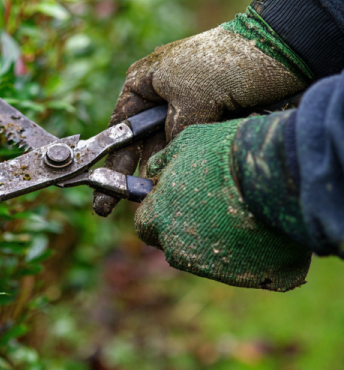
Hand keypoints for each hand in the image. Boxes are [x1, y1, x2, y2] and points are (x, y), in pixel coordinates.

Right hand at [94, 10, 311, 215]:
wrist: (280, 48)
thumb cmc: (224, 64)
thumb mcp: (190, 100)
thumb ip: (172, 135)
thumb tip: (167, 166)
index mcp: (144, 81)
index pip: (121, 126)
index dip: (111, 157)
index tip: (101, 184)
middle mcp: (161, 96)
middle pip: (142, 143)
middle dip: (134, 172)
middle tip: (120, 204)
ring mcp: (188, 108)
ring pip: (170, 148)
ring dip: (167, 168)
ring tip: (159, 197)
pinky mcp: (214, 117)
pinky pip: (196, 145)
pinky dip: (193, 159)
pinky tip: (188, 180)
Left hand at [135, 120, 310, 290]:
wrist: (276, 173)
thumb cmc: (227, 153)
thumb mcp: (185, 143)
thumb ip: (163, 162)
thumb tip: (154, 170)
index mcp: (160, 219)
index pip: (145, 224)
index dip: (160, 212)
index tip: (176, 200)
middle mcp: (179, 250)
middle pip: (174, 245)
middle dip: (188, 229)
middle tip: (214, 205)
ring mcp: (214, 269)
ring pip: (209, 260)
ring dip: (219, 242)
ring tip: (244, 213)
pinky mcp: (249, 279)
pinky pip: (247, 269)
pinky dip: (254, 254)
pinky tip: (266, 229)